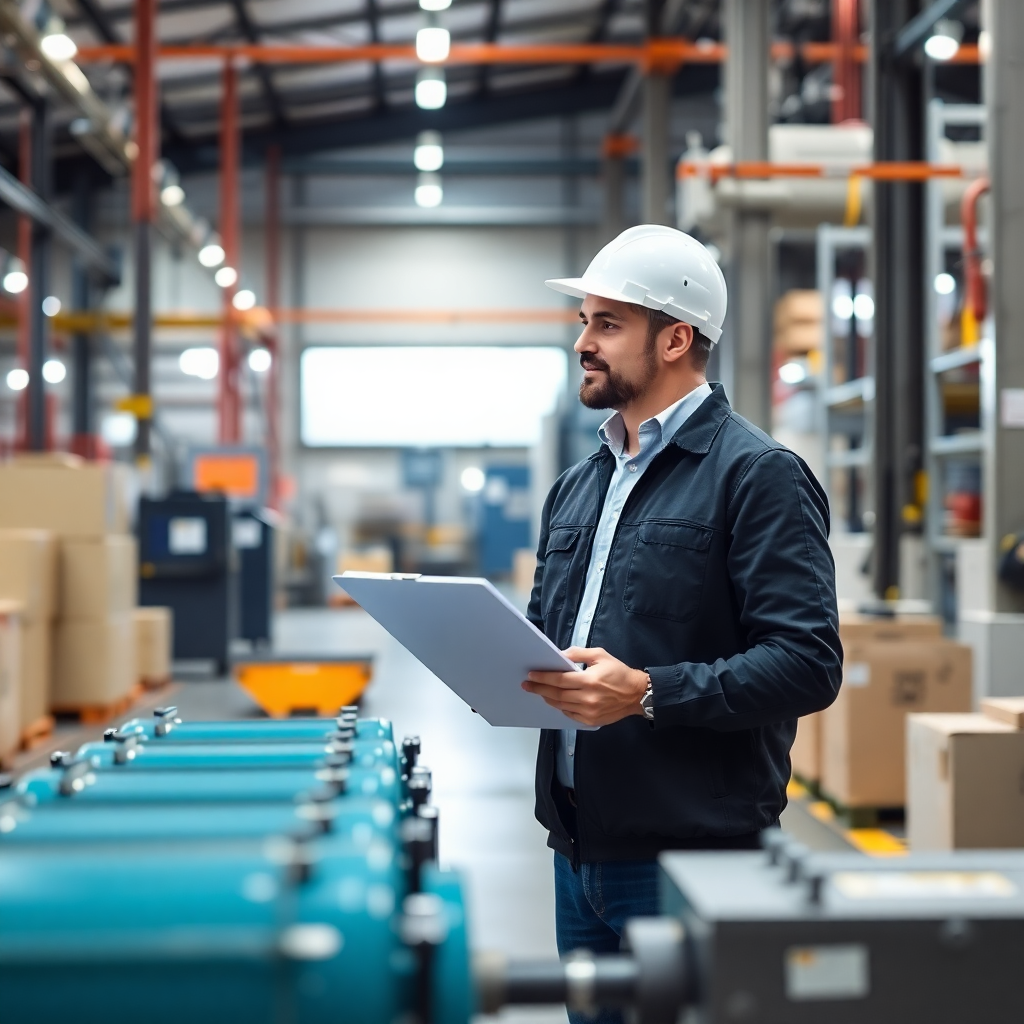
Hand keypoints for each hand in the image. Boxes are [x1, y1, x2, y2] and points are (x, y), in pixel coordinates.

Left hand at [522, 647, 648, 726]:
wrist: (637, 694)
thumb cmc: (618, 672)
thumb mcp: (600, 655)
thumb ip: (579, 654)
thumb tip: (560, 654)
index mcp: (590, 680)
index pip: (560, 680)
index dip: (543, 678)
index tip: (531, 675)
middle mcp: (588, 698)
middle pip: (556, 694)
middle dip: (539, 689)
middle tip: (527, 685)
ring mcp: (589, 712)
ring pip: (561, 705)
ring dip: (548, 698)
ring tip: (539, 692)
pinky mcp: (591, 721)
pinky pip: (570, 714)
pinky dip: (560, 707)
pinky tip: (555, 700)